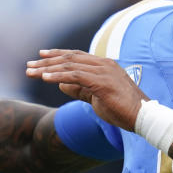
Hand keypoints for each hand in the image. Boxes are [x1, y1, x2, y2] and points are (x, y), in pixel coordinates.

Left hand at [26, 49, 147, 130]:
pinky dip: (58, 76)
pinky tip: (45, 78)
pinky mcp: (102, 82)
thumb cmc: (123, 109)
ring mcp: (103, 71)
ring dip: (48, 69)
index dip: (57, 55)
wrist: (143, 117)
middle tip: (29, 65)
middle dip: (47, 61)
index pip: (76, 56)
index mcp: (104, 65)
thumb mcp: (96, 98)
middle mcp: (103, 64)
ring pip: (69, 66)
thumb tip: (61, 84)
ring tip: (31, 72)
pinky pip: (75, 76)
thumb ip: (80, 90)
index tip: (41, 56)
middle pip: (69, 58)